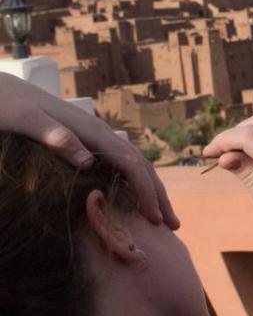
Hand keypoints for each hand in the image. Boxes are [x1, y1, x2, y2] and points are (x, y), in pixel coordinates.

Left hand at [0, 74, 177, 228]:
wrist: (1, 90)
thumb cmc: (8, 107)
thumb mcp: (26, 121)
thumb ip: (56, 137)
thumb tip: (88, 161)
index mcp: (90, 131)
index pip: (131, 164)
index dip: (146, 192)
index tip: (155, 218)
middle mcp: (100, 133)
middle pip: (141, 165)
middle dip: (158, 195)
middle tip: (173, 224)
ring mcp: (95, 137)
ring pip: (133, 164)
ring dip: (150, 190)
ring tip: (160, 215)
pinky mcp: (87, 142)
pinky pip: (120, 165)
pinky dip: (134, 183)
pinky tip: (133, 198)